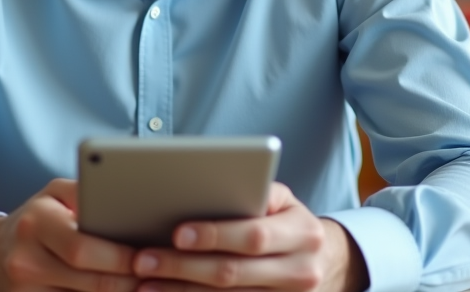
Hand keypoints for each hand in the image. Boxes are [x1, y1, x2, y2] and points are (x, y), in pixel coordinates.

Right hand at [0, 178, 138, 291]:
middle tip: (154, 275)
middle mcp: (26, 261)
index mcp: (36, 224)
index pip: (82, 248)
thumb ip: (85, 193)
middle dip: (128, 281)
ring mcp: (25, 291)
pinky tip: (118, 291)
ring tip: (144, 285)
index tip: (148, 256)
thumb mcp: (54, 194)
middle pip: (89, 281)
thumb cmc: (35, 220)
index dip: (119, 257)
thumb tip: (122, 198)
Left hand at [130, 183, 367, 291]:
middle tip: (144, 259)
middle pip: (233, 272)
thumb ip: (253, 194)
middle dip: (184, 267)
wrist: (325, 261)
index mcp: (303, 234)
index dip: (214, 235)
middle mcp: (301, 271)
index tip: (177, 232)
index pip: (253, 236)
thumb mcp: (281, 201)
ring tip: (145, 283)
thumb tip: (201, 187)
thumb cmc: (287, 221)